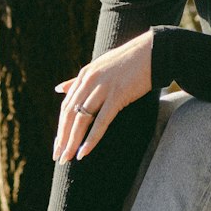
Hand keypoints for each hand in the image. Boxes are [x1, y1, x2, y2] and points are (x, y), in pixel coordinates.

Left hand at [53, 29, 152, 163]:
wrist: (152, 52)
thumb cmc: (128, 61)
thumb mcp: (99, 67)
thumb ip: (78, 80)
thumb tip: (58, 89)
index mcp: (84, 76)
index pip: (66, 106)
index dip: (61, 127)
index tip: (58, 145)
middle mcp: (89, 81)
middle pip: (70, 114)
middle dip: (62, 138)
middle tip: (58, 157)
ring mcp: (103, 88)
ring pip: (81, 119)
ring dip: (72, 141)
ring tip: (67, 158)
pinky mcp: (117, 95)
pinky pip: (101, 121)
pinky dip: (91, 138)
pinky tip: (84, 152)